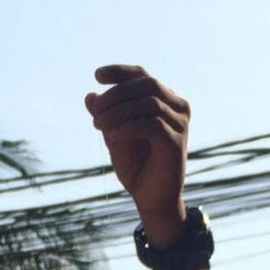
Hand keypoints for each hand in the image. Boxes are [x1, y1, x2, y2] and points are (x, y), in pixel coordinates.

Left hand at [85, 65, 190, 245]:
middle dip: (116, 94)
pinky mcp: (177, 143)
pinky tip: (112, 136)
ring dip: (119, 112)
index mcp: (164, 101)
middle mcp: (177, 108)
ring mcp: (180, 125)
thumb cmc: (136, 166)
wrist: (150, 198)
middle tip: (96, 112)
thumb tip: (90, 96)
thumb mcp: (114, 136)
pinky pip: (152, 124)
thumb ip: (105, 116)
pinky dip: (128, 127)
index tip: (97, 75)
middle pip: (147, 84)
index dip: (120, 72)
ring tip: (98, 125)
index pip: (143, 75)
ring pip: (149, 103)